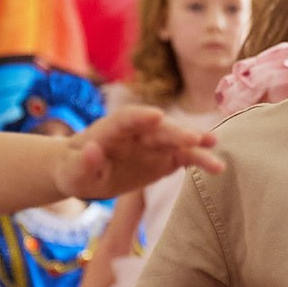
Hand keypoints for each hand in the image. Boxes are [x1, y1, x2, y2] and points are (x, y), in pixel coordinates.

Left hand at [55, 107, 223, 201]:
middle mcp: (136, 131)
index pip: (126, 119)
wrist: (83, 171)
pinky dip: (198, 159)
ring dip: (195, 143)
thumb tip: (92, 151)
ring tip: (214, 146)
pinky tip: (216, 165)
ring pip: (175, 141)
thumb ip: (83, 163)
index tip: (155, 115)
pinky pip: (182, 157)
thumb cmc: (74, 168)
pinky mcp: (162, 158)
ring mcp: (152, 143)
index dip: (140, 117)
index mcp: (111, 128)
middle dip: (175, 132)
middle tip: (193, 138)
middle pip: (157, 129)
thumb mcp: (71, 171)